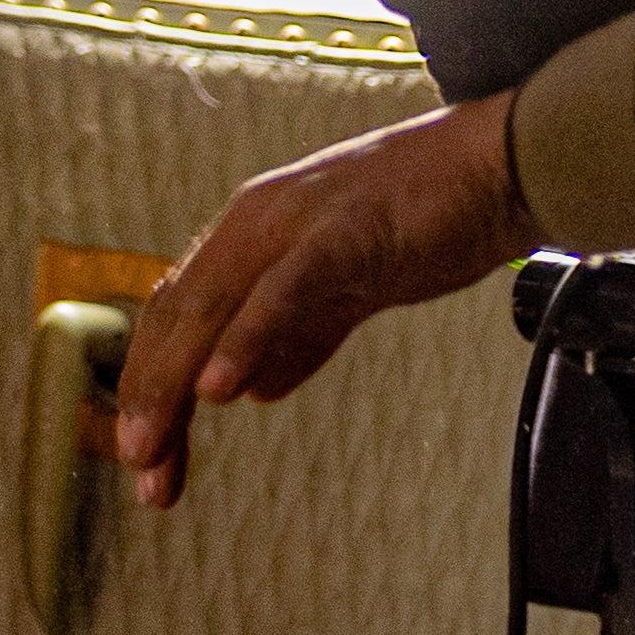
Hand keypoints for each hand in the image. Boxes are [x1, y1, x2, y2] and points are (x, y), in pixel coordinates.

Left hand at [113, 93, 534, 509]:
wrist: (498, 165)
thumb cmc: (425, 223)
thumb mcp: (346, 287)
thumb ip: (298, 334)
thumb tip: (254, 390)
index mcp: (247, 237)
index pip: (176, 319)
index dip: (151, 385)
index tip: (142, 454)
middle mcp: (251, 226)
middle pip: (176, 320)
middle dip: (148, 399)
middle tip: (137, 469)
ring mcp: (292, 226)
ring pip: (210, 309)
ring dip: (173, 384)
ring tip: (151, 446)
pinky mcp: (344, 234)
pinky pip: (283, 292)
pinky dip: (246, 340)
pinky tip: (218, 390)